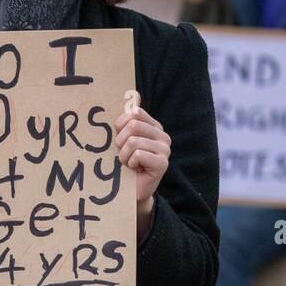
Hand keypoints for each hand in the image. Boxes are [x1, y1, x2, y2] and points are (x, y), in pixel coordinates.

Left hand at [115, 96, 169, 236]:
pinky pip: (138, 155)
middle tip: (123, 155)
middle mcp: (163, 136)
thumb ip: (128, 118)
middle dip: (120, 142)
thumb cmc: (124, 164)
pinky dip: (130, 164)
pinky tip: (135, 170)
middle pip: (132, 125)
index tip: (120, 139)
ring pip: (133, 141)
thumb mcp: (122, 138)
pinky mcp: (163, 163)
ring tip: (128, 164)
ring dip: (123, 156)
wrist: (130, 191)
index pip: (133, 113)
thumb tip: (134, 94)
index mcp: (154, 127)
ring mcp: (165, 149)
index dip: (120, 126)